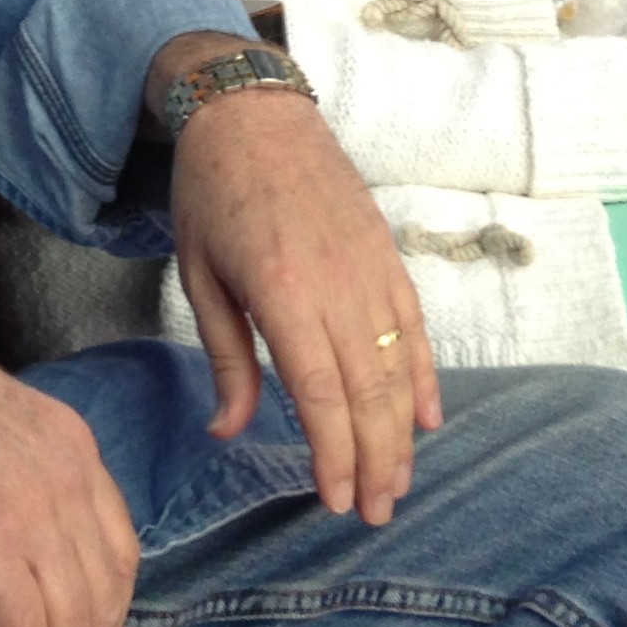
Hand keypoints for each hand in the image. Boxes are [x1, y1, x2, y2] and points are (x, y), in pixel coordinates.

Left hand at [163, 57, 440, 525]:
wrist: (253, 112)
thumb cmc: (213, 193)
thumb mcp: (199, 276)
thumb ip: (226, 357)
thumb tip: (228, 430)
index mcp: (282, 291)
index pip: (321, 393)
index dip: (335, 453)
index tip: (336, 500)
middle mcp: (337, 284)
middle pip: (369, 392)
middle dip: (375, 461)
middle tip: (375, 514)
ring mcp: (370, 268)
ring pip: (399, 366)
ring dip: (403, 432)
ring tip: (399, 482)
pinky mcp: (387, 254)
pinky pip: (414, 326)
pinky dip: (425, 375)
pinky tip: (427, 418)